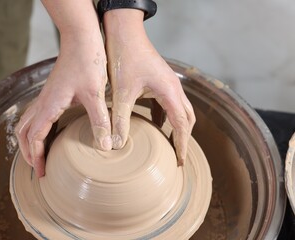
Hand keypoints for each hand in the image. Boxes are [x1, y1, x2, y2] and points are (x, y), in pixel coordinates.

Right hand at [15, 35, 111, 177]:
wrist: (81, 38)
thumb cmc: (86, 62)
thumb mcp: (95, 94)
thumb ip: (99, 121)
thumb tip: (105, 146)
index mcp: (49, 106)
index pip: (34, 137)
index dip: (36, 157)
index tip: (42, 173)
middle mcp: (43, 102)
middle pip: (23, 132)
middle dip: (28, 152)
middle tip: (38, 167)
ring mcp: (46, 97)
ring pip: (27, 122)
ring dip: (30, 140)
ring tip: (40, 154)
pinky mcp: (53, 92)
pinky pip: (37, 114)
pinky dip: (37, 128)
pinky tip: (51, 131)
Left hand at [104, 9, 194, 164]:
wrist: (124, 32)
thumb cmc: (125, 57)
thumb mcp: (121, 92)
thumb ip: (119, 119)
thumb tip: (117, 144)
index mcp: (170, 91)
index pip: (182, 124)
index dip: (181, 144)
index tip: (180, 160)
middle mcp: (174, 87)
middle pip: (187, 117)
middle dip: (183, 137)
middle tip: (177, 155)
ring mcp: (168, 83)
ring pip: (179, 110)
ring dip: (175, 127)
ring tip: (169, 144)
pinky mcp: (159, 81)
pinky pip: (167, 103)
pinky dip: (164, 116)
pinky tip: (154, 124)